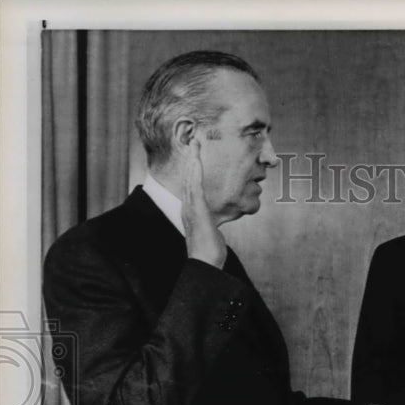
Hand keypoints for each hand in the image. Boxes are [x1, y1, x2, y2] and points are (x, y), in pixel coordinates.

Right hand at [180, 137, 226, 267]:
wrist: (205, 262)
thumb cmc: (210, 252)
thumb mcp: (212, 234)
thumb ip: (212, 227)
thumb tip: (215, 229)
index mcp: (192, 211)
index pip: (192, 186)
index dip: (193, 171)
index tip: (196, 157)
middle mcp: (188, 207)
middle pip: (189, 178)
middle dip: (190, 160)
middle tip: (193, 142)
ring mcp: (191, 207)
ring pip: (190, 178)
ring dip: (192, 160)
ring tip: (194, 144)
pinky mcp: (196, 210)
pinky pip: (194, 186)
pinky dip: (194, 171)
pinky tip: (195, 159)